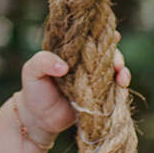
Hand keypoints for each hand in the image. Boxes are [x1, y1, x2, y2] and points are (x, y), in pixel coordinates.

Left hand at [17, 37, 131, 148]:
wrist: (39, 120)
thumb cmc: (34, 90)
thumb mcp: (31, 72)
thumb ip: (43, 62)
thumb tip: (64, 67)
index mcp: (69, 50)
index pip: (87, 37)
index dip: (100, 33)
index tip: (112, 34)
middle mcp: (83, 62)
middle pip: (104, 51)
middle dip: (114, 53)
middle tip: (116, 61)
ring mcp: (92, 78)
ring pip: (112, 67)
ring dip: (121, 68)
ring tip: (121, 74)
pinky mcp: (98, 95)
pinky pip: (113, 87)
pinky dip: (121, 84)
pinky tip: (122, 84)